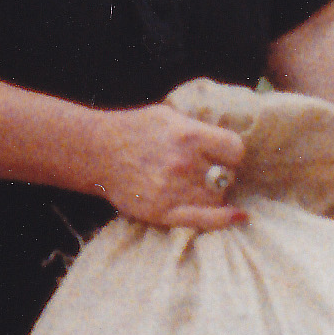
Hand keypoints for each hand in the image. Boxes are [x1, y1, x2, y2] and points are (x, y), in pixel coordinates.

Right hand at [94, 103, 248, 230]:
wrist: (96, 151)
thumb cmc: (133, 130)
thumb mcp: (169, 116)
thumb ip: (198, 128)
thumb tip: (224, 143)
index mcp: (188, 135)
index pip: (235, 150)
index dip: (231, 154)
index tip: (223, 156)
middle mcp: (184, 164)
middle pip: (226, 177)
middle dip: (220, 175)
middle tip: (205, 172)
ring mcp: (173, 190)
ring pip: (216, 199)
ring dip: (213, 194)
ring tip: (196, 186)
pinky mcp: (162, 211)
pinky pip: (203, 219)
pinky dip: (222, 219)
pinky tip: (237, 216)